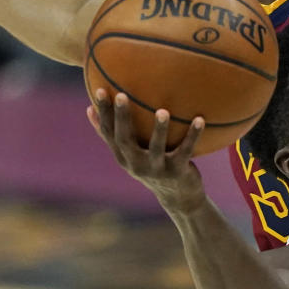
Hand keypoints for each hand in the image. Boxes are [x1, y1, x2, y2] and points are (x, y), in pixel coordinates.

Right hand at [87, 89, 206, 212]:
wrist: (178, 197)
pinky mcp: (177, 171)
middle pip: (125, 139)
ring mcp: (157, 169)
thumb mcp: (130, 153)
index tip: (99, 90)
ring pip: (156, 148)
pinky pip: (186, 151)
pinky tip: (200, 119)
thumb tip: (89, 109)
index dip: (103, 112)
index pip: (109, 132)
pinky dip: (193, 135)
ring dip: (160, 129)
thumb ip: (112, 134)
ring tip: (162, 111)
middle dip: (122, 117)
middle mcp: (136, 164)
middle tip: (121, 95)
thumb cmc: (152, 166)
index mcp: (123, 156)